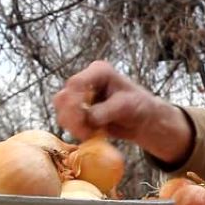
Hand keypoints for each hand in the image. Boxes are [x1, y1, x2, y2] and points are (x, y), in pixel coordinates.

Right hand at [53, 61, 192, 162]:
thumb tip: (87, 119)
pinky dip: (77, 130)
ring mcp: (79, 97)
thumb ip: (105, 111)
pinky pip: (67, 121)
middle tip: (85, 131)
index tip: (82, 117)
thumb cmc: (139, 106)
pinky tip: (92, 133)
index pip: (76, 83)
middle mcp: (86, 81)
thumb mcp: (125, 106)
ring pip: (62, 111)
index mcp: (99, 71)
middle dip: (72, 117)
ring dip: (74, 125)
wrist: (143, 120)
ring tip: (91, 133)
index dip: (74, 101)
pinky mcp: (78, 111)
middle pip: (64, 97)